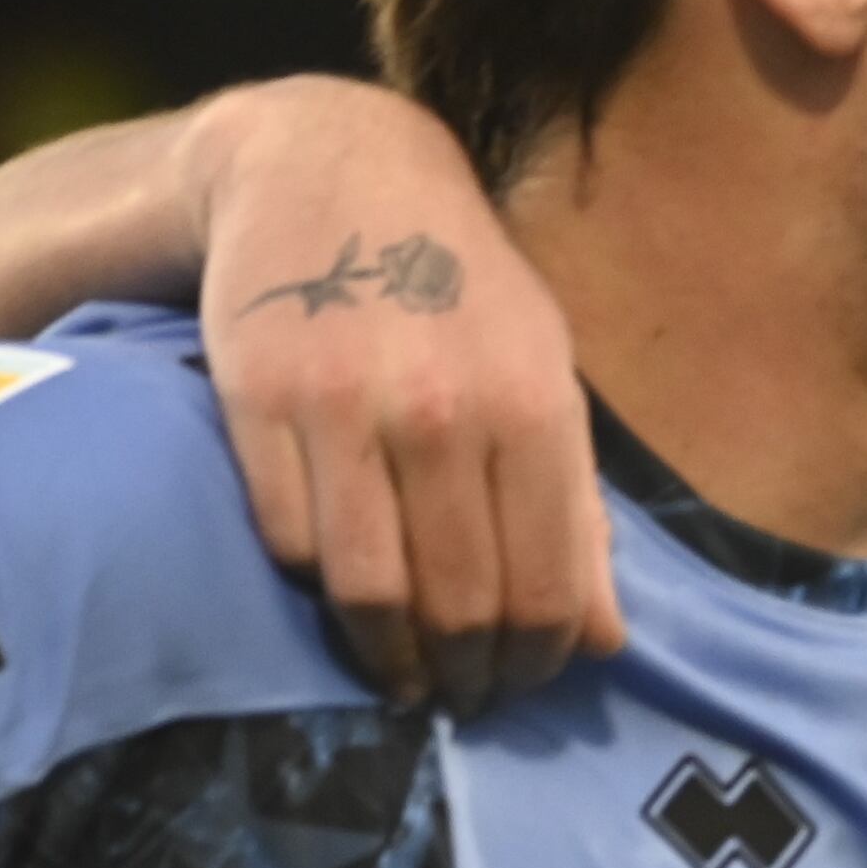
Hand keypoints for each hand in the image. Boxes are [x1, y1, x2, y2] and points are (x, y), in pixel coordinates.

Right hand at [192, 79, 614, 710]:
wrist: (329, 169)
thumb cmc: (457, 284)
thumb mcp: (543, 371)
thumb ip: (576, 505)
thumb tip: (606, 643)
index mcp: (535, 407)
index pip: (549, 588)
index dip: (537, 663)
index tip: (523, 688)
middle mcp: (447, 413)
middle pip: (461, 604)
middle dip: (466, 676)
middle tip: (460, 698)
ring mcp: (348, 409)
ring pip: (369, 592)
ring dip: (387, 661)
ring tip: (400, 681)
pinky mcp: (259, 404)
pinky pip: (289, 542)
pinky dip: (314, 591)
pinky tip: (335, 602)